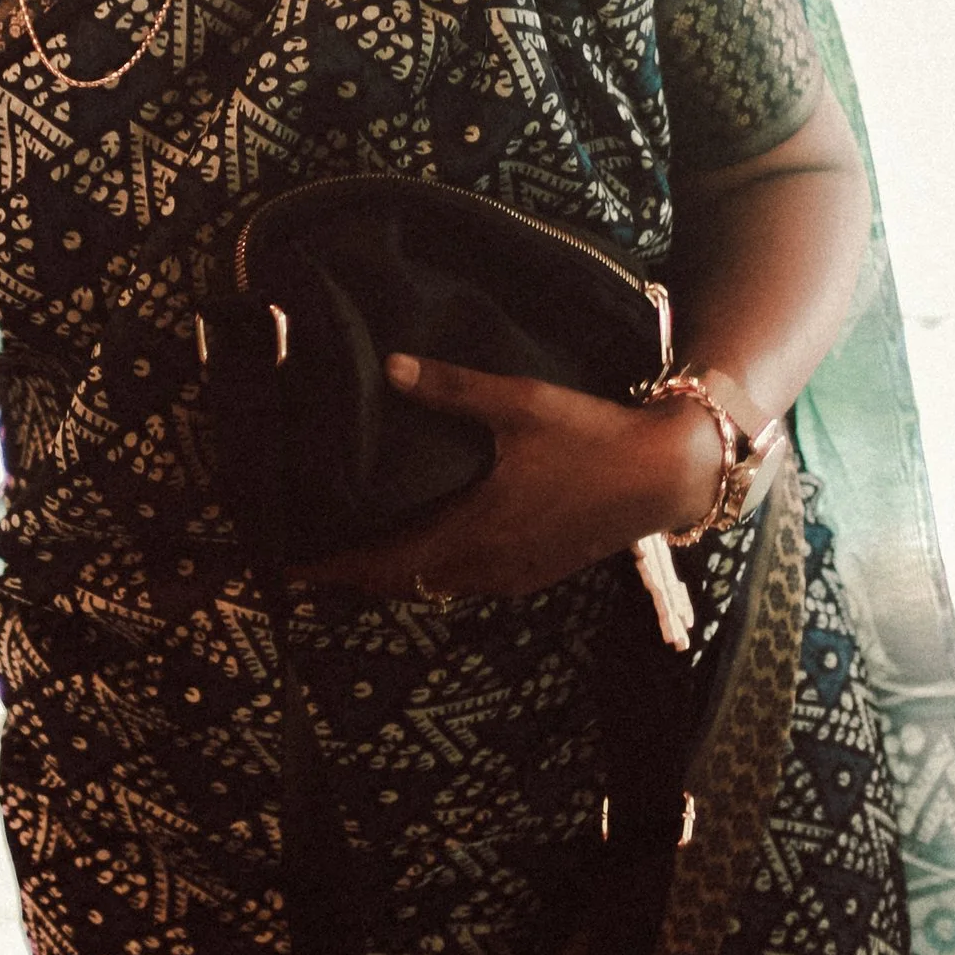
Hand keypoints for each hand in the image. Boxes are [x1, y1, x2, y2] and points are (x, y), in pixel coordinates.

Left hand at [293, 353, 721, 602]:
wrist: (664, 474)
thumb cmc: (591, 437)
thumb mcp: (520, 404)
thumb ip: (452, 388)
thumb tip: (389, 366)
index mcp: (474, 533)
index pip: (385, 566)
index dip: (335, 570)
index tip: (290, 568)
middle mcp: (487, 566)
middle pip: (402, 584)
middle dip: (355, 576)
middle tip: (313, 559)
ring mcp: (513, 575)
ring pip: (435, 587)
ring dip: (394, 576)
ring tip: (357, 553)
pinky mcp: (535, 571)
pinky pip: (465, 582)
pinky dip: (432, 572)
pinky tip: (426, 546)